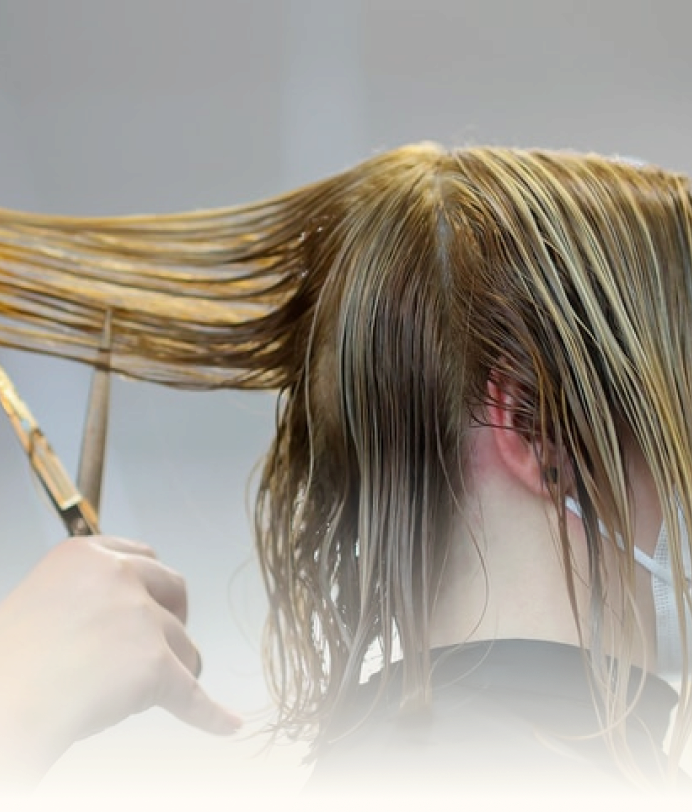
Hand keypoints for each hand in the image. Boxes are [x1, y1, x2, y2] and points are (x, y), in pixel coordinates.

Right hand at [0, 536, 240, 786]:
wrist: (0, 702)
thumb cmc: (8, 663)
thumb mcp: (44, 600)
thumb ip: (86, 595)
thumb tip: (121, 619)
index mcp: (87, 555)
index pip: (143, 558)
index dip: (152, 586)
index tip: (154, 603)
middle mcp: (119, 576)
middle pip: (174, 590)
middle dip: (173, 617)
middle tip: (160, 643)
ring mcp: (140, 618)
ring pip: (183, 645)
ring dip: (173, 668)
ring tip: (141, 694)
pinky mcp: (154, 665)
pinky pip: (191, 695)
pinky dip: (210, 714)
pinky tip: (227, 724)